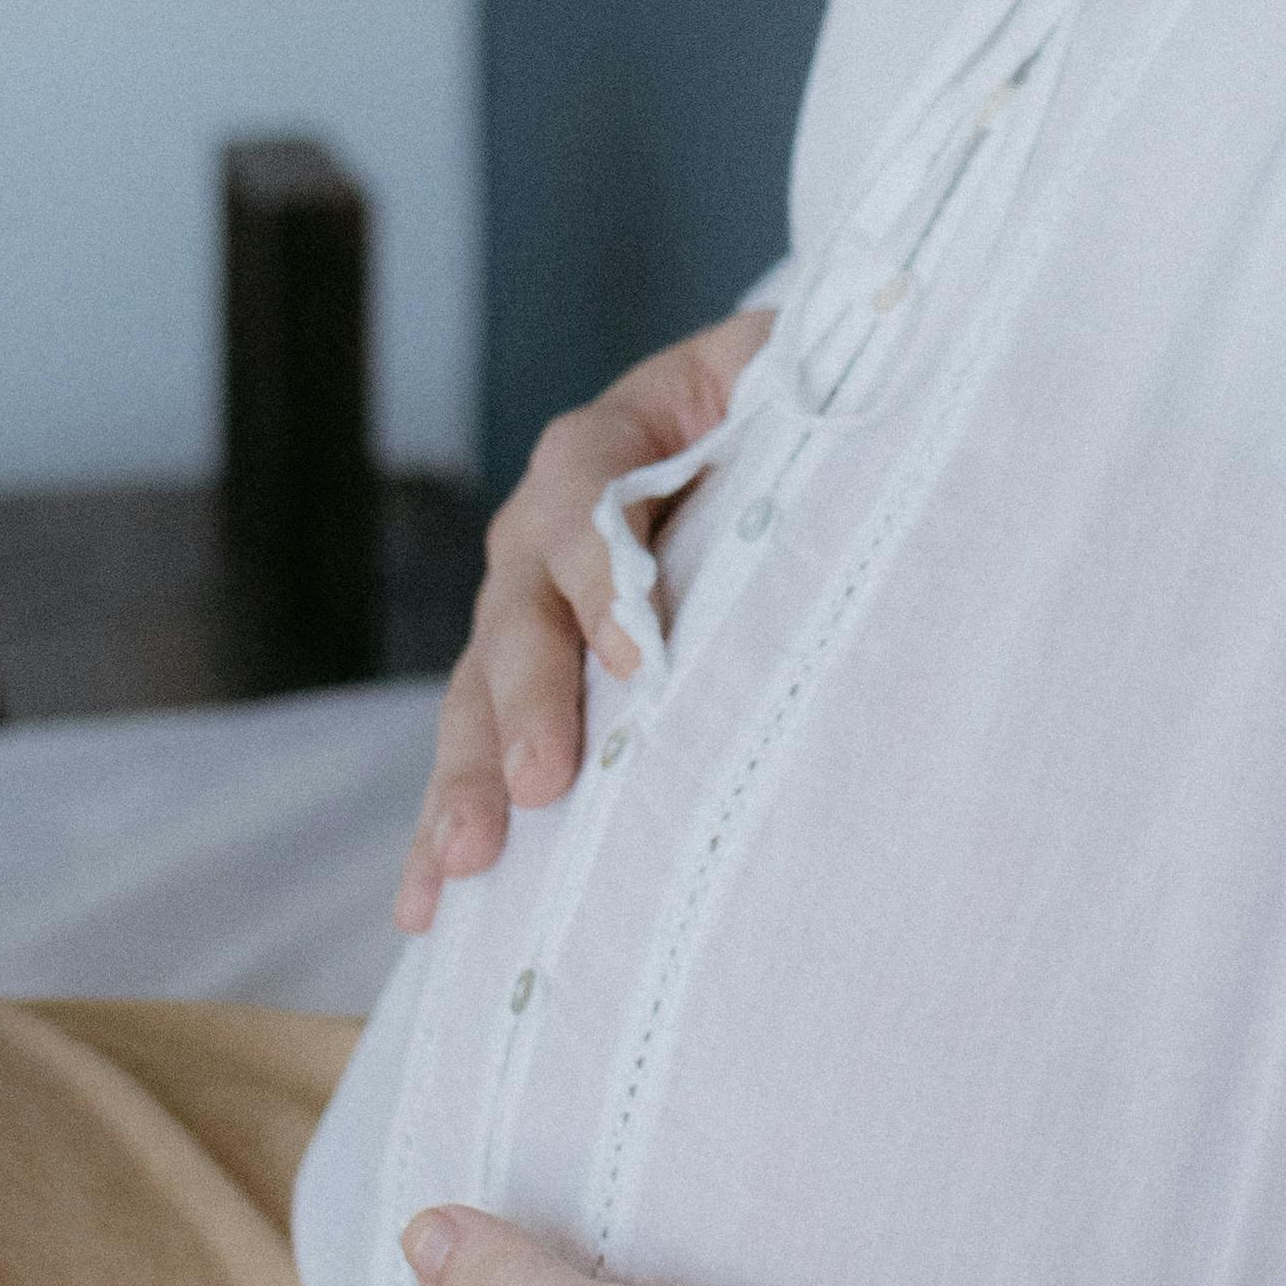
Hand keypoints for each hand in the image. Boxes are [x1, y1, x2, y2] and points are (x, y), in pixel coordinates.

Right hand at [397, 304, 776, 929]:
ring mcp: (528, 611)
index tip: (642, 659)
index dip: (605, 570)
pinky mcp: (533, 688)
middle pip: (518, 607)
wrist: (777, 431)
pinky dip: (451, 823)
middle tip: (538, 785)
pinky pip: (481, 751)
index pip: (586, 490)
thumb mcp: (799, 380)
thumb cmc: (801, 408)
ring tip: (463, 862)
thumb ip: (807, 400)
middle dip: (524, 703)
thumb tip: (856, 448)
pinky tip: (430, 905)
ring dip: (467, 779)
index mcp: (613, 440)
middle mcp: (548, 529)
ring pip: (479, 693)